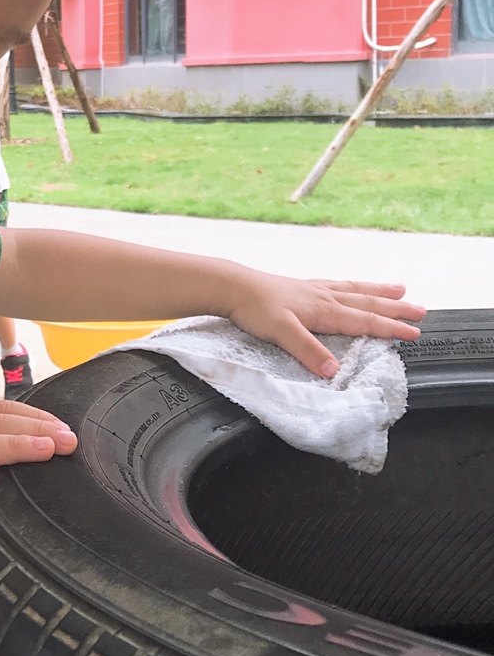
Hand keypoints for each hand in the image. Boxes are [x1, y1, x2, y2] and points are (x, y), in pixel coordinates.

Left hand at [222, 272, 424, 377]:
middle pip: (368, 302)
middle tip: (422, 309)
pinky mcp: (303, 287)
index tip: (414, 333)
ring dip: (380, 291)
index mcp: (323, 310)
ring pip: (356, 289)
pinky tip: (354, 286)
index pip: (365, 321)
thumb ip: (308, 351)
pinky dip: (354, 285)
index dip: (391, 328)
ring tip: (401, 287)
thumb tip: (333, 371)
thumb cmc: (255, 308)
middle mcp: (324, 297)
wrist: (233, 287)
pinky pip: (338, 284)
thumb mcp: (281, 333)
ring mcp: (314, 289)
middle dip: (396, 307)